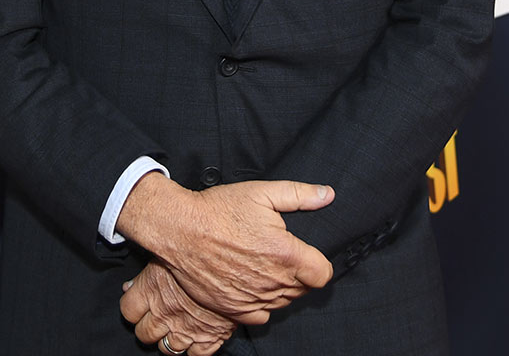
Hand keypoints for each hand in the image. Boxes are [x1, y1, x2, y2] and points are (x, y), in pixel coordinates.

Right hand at [116, 174, 334, 323]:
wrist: (181, 229)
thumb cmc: (219, 209)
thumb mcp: (262, 192)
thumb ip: (300, 194)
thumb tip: (327, 194)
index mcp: (286, 253)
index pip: (323, 274)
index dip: (319, 264)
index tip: (307, 255)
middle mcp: (273, 281)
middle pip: (303, 289)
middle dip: (298, 274)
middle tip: (279, 255)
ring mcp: (253, 298)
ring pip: (283, 302)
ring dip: (280, 288)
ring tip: (263, 266)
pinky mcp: (234, 309)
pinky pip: (261, 316)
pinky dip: (261, 304)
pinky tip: (252, 284)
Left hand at [121, 261, 233, 355]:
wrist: (237, 262)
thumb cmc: (202, 250)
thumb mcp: (168, 251)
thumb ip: (145, 273)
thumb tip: (129, 286)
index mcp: (151, 290)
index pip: (127, 310)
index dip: (133, 307)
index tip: (139, 304)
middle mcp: (165, 313)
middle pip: (143, 334)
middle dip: (148, 326)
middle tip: (157, 317)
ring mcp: (186, 329)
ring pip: (166, 348)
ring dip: (168, 339)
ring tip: (175, 326)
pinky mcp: (209, 338)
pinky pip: (195, 355)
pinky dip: (194, 348)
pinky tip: (195, 335)